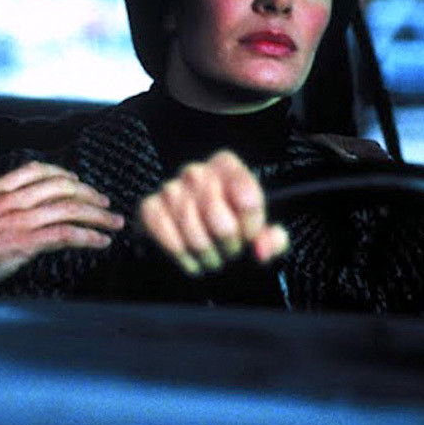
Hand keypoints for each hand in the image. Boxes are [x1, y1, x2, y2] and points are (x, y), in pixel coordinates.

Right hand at [0, 161, 124, 290]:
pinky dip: (89, 236)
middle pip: (60, 186)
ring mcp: (19, 220)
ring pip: (70, 208)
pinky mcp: (25, 243)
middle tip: (104, 202)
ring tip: (113, 222)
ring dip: (98, 215)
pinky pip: (66, 235)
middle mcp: (9, 200)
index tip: (75, 180)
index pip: (34, 170)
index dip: (61, 173)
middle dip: (88, 193)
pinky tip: (101, 241)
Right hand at [138, 149, 288, 276]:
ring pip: (195, 236)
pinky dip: (185, 258)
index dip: (250, 227)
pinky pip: (171, 241)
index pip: (247, 199)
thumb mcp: (257, 230)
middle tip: (229, 252)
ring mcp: (170, 189)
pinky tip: (191, 258)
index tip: (248, 236)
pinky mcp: (150, 209)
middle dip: (229, 247)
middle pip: (221, 223)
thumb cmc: (229, 224)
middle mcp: (196, 172)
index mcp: (226, 166)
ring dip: (207, 256)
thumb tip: (260, 251)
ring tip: (211, 257)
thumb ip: (272, 239)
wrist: (192, 227)